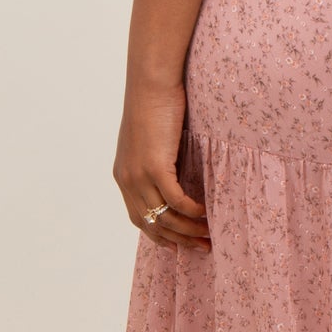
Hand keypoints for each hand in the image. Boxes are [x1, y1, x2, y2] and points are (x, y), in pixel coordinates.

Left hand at [113, 79, 209, 249]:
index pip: (138, 217)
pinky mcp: (154, 167)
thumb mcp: (152, 138)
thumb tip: (178, 172)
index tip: (178, 246)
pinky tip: (206, 214)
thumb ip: (158, 159)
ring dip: (189, 230)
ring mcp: (138, 175)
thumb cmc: (155, 102)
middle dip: (177, 241)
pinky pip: (175, 201)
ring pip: (165, 216)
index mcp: (123, 174)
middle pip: (151, 224)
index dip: (158, 235)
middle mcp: (126, 179)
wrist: (150, 82)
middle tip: (202, 248)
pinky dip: (192, 211)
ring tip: (209, 235)